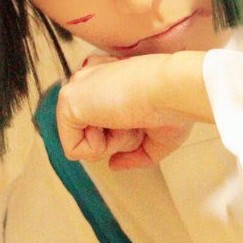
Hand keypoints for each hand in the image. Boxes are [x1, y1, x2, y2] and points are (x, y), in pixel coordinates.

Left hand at [56, 52, 207, 170]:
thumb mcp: (157, 136)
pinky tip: (115, 122)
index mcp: (110, 78)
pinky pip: (73, 149)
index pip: (100, 116)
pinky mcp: (68, 101)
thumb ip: (134, 152)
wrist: (174, 91)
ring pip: (84, 140)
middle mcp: (91, 79)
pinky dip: (99, 148)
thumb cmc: (174, 106)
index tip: (143, 116)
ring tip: (129, 118)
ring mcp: (78, 88)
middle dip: (120, 137)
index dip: (124, 131)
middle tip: (138, 119)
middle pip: (93, 131)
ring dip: (112, 142)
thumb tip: (113, 164)